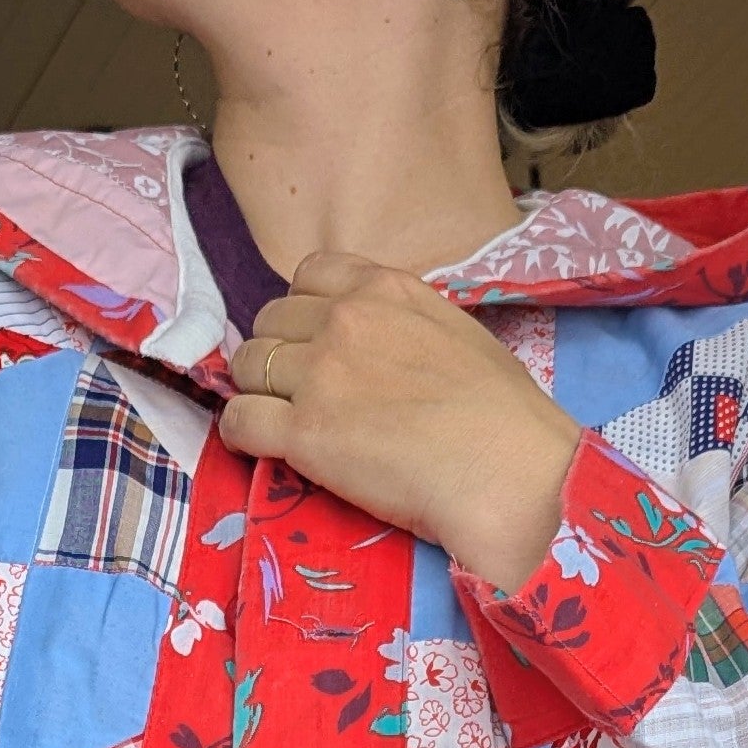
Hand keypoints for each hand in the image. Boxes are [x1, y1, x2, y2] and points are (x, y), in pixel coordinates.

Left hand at [218, 253, 581, 591]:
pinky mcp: (303, 433)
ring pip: (247, 366)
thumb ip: (404, 324)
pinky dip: (241, 434)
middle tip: (297, 392)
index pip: (309, 276)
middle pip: (270, 321)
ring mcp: (320, 375)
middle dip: (276, 353)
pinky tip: (261, 448)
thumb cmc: (503, 415)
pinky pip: (240, 421)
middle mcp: (345, 320)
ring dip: (256, 391)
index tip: (314, 343)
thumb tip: (382, 346)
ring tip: (279, 422)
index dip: (303, 311)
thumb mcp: (455, 333)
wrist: (507, 471)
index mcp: (385, 288)